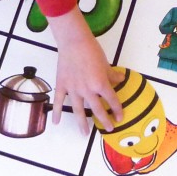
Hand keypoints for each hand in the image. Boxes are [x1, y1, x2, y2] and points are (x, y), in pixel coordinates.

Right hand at [46, 7, 123, 134]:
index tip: (120, 117)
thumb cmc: (92, 50)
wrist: (74, 42)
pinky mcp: (62, 85)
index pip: (112, 100)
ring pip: (78, 110)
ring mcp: (73, 89)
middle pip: (97, 109)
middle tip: (109, 128)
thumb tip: (121, 80)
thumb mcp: (105, 63)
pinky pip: (58, 101)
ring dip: (82, 123)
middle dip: (104, 120)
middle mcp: (87, 90)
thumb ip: (112, 74)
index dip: (117, 110)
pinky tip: (55, 123)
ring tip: (84, 133)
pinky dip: (56, 112)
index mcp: (100, 84)